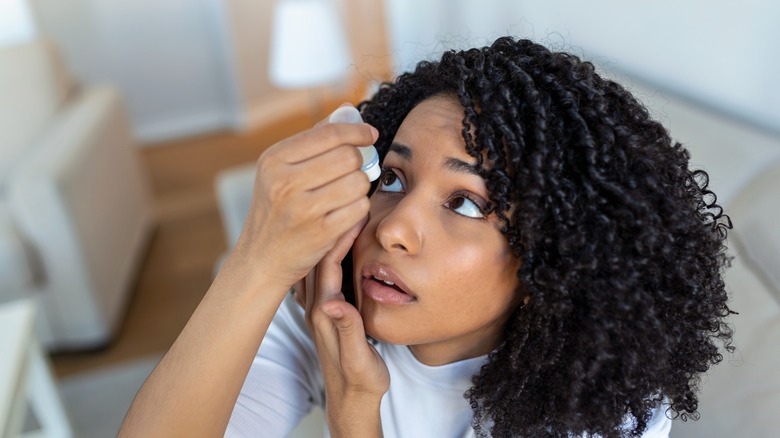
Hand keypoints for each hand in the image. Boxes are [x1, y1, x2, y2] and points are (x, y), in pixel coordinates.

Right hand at [232, 107, 376, 287]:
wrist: (262, 258)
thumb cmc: (277, 209)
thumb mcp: (281, 170)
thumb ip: (314, 139)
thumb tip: (349, 110)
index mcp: (274, 160)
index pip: (329, 133)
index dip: (357, 131)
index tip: (369, 135)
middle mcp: (285, 182)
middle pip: (348, 156)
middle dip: (357, 162)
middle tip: (353, 171)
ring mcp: (303, 209)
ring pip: (358, 182)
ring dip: (360, 186)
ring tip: (347, 192)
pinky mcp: (321, 233)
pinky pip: (359, 208)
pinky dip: (359, 208)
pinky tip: (346, 211)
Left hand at [304, 217, 388, 434]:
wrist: (351, 401)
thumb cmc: (361, 381)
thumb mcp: (358, 359)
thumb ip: (348, 331)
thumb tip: (334, 304)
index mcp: (326, 313)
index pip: (329, 265)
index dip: (340, 236)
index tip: (354, 211)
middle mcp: (318, 308)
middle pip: (320, 258)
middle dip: (332, 227)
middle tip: (345, 202)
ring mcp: (320, 309)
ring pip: (319, 264)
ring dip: (330, 237)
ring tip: (341, 214)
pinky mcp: (326, 312)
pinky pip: (324, 274)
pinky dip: (331, 254)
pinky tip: (338, 245)